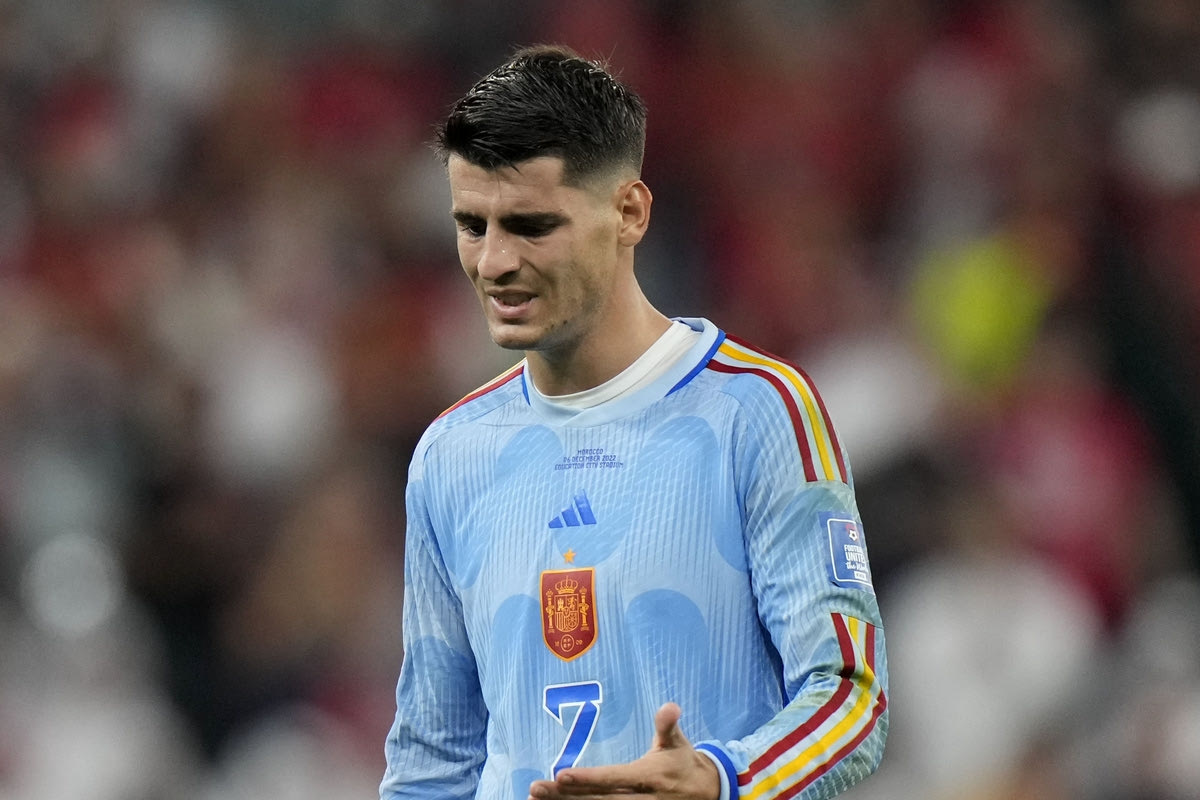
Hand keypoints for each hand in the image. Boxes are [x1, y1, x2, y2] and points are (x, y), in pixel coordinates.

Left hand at [527, 702, 720, 798]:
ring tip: (535, 798)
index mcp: (648, 776)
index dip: (587, 779)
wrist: (706, 792)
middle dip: (565, 796)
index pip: (613, 779)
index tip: (561, 775)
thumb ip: (668, 726)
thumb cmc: (682, 762)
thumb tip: (670, 707)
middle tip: (536, 789)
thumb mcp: (677, 742)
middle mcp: (641, 799)